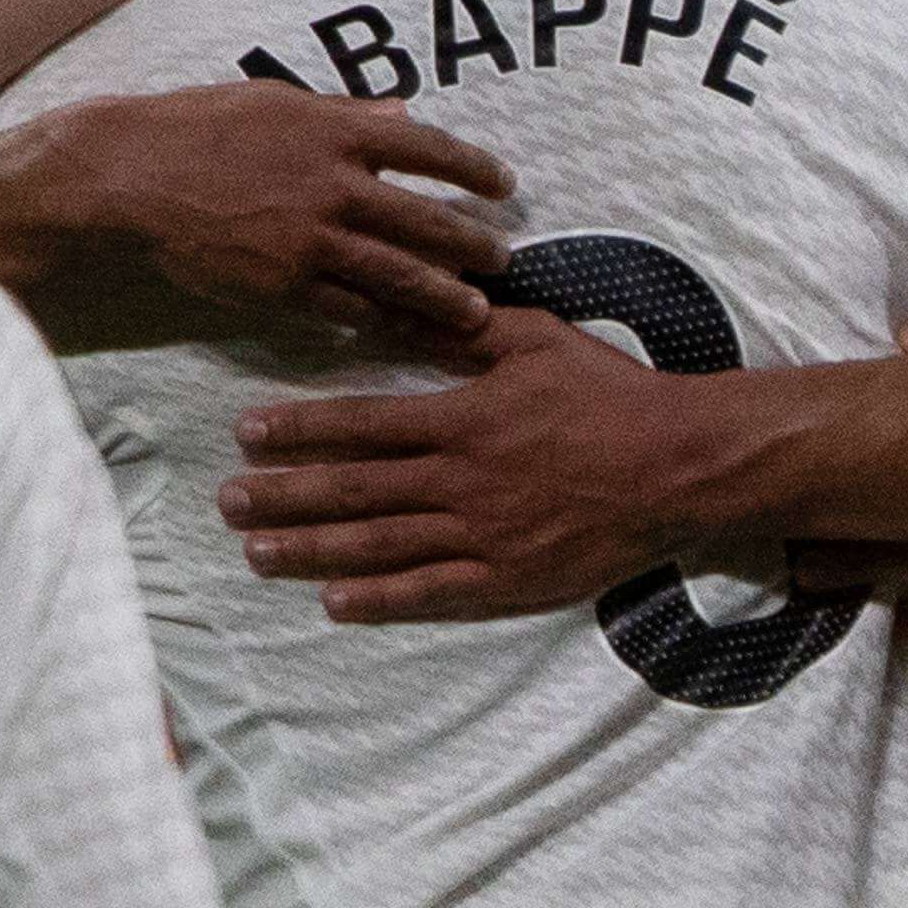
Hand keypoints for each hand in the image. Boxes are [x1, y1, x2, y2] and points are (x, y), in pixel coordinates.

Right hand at [54, 84, 513, 337]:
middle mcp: (337, 185)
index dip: (474, 169)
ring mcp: (313, 240)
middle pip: (428, 221)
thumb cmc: (195, 128)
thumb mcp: (275, 101)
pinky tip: (399, 325)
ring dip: (444, 295)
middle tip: (505, 259)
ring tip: (475, 311)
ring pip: (399, 275)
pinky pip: (348, 308)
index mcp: (338, 131)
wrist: (131, 178)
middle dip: (474, 244)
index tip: (503, 185)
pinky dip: (378, 318)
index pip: (429, 149)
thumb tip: (401, 113)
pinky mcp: (285, 286)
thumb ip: (344, 112)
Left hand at [223, 307, 728, 621]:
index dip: (298, 430)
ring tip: (257, 554)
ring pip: (380, 545)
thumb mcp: (535, 340)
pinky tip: (332, 603)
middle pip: (354, 490)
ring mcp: (483, 534)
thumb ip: (462, 330)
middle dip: (283, 496)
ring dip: (312, 550)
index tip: (246, 434)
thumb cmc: (610, 395)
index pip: (361, 423)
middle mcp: (462, 479)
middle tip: (225, 502)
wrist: (682, 465)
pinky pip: (432, 593)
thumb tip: (402, 303)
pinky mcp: (510, 580)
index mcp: (463, 418)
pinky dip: (380, 601)